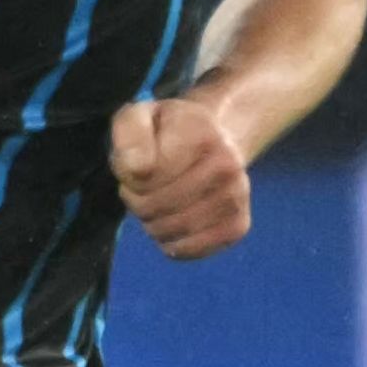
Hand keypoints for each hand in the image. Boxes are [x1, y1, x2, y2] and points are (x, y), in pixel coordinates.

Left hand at [112, 93, 256, 259]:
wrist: (213, 140)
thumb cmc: (166, 132)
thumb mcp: (139, 116)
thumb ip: (130, 135)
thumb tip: (139, 169)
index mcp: (200, 131)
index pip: (147, 173)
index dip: (128, 175)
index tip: (136, 164)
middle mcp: (227, 163)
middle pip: (157, 204)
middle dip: (137, 200)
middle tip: (141, 187)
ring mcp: (237, 196)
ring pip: (172, 230)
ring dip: (151, 222)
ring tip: (156, 201)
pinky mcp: (238, 225)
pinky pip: (190, 250)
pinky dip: (171, 242)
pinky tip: (172, 221)